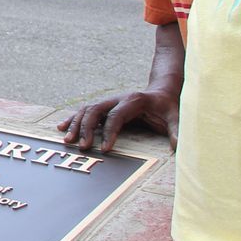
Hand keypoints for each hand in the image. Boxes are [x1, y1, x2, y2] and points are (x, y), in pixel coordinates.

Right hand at [57, 90, 178, 151]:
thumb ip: (177, 130)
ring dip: (76, 124)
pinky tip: (62, 127)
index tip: (105, 149)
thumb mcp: (176, 115)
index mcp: (133, 100)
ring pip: (87, 110)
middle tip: (83, 147)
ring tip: (68, 140)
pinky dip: (73, 119)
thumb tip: (179, 147)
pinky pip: (85, 111)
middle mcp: (117, 99)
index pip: (116, 116)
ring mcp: (109, 101)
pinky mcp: (105, 106)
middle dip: (86, 128)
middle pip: (95, 110)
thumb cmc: (168, 105)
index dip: (109, 132)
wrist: (162, 90)